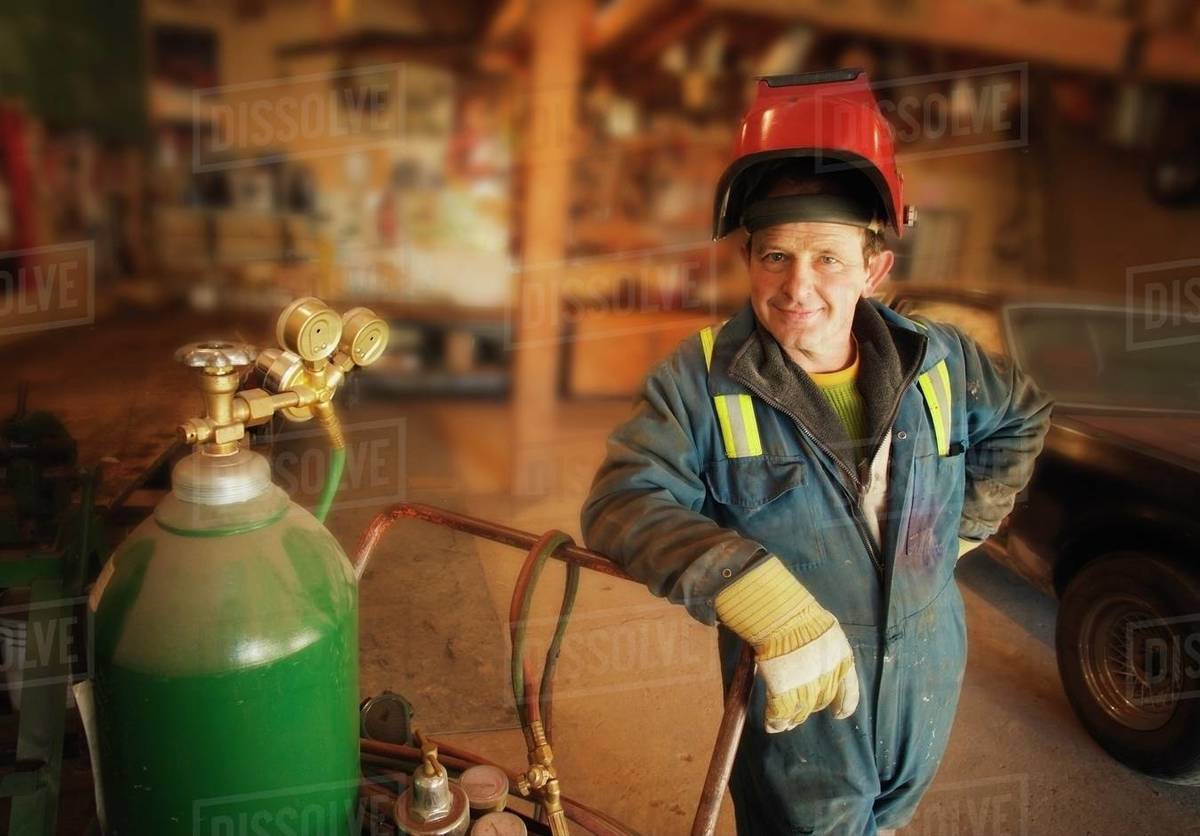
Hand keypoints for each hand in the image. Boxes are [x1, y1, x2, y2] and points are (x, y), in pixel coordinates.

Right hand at [715, 556, 859, 732]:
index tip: (839, 713)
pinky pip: (781, 711)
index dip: (844, 704)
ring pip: (802, 710)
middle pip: (822, 700)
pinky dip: (777, 720)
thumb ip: (825, 648)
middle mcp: (828, 674)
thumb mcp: (825, 629)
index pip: (849, 691)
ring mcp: (806, 682)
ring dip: (793, 718)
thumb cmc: (799, 613)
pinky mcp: (783, 688)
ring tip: (787, 723)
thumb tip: (816, 658)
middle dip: (813, 707)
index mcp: (841, 659)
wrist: (779, 612)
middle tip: (803, 712)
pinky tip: (773, 724)